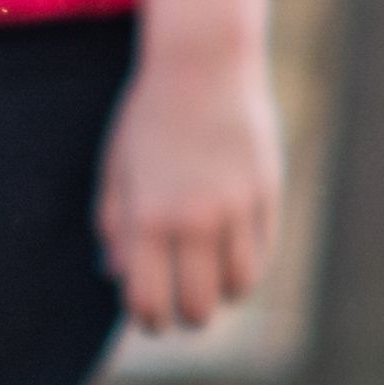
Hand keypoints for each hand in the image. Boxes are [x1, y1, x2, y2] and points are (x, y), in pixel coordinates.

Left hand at [102, 0, 286, 334]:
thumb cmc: (151, 117)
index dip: (147, 319)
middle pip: (198, 307)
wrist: (204, 65)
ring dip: (220, 293)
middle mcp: (195, 218)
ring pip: (238, 287)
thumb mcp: (118, 168)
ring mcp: (237, 208)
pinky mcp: (268, 196)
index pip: (149, 299)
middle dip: (184, 315)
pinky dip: (245, 267)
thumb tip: (117, 278)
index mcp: (148, 215)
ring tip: (206, 277)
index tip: (148, 316)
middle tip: (178, 303)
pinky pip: (262, 256)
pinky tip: (228, 255)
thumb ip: (114, 226)